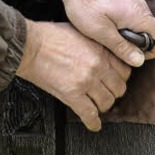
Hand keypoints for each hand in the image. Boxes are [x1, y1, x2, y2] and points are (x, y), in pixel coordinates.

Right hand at [16, 20, 130, 131]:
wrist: (30, 46)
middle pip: (118, 88)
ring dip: (102, 106)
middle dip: (113, 92)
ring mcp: (86, 82)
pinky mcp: (72, 95)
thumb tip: (105, 51)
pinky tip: (93, 123)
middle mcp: (97, 66)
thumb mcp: (81, 31)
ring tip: (96, 104)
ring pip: (107, 103)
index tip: (115, 79)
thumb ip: (97, 43)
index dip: (120, 77)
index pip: (125, 70)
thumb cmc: (49, 36)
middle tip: (105, 92)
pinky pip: (89, 114)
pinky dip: (93, 122)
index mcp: (101, 50)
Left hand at [50, 0, 154, 67]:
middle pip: (153, 30)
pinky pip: (133, 15)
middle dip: (139, 43)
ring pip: (142, 23)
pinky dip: (125, 24)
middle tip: (116, 45)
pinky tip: (106, 25)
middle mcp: (140, 4)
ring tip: (108, 34)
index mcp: (138, 14)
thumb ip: (122, 47)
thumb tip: (139, 62)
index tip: (135, 54)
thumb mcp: (100, 32)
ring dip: (131, 33)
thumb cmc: (84, 4)